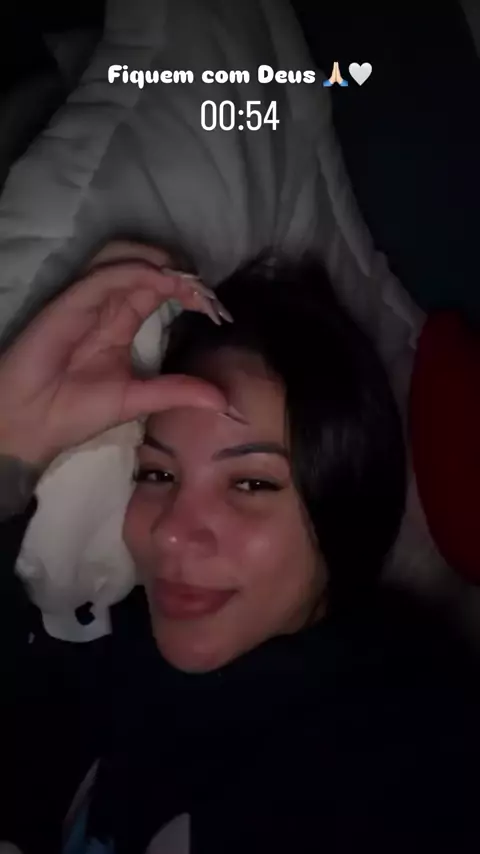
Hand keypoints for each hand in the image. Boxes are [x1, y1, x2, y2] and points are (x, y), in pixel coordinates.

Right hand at [0, 255, 232, 469]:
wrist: (33, 425)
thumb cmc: (76, 411)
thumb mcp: (138, 400)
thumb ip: (177, 392)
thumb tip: (223, 402)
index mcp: (120, 324)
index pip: (156, 291)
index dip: (185, 290)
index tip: (213, 306)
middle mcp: (105, 306)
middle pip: (145, 269)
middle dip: (178, 272)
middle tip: (204, 288)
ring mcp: (87, 301)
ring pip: (125, 261)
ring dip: (159, 264)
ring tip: (187, 280)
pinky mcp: (69, 303)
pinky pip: (103, 276)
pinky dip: (134, 272)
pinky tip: (160, 281)